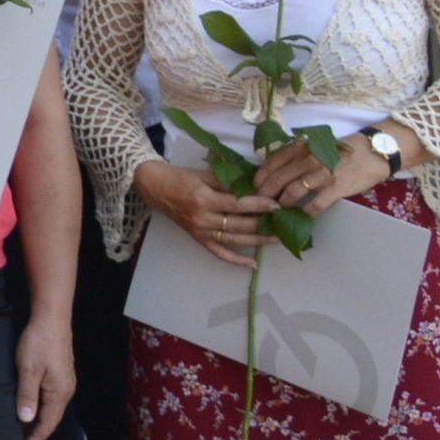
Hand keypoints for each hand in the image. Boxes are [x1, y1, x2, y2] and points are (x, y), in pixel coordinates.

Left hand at [14, 314, 74, 439]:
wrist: (51, 318)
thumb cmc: (38, 342)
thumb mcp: (28, 369)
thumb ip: (26, 395)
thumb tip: (24, 420)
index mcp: (59, 394)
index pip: (46, 425)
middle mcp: (65, 391)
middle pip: (50, 420)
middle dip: (34, 434)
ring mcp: (64, 383)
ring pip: (49, 410)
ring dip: (36, 421)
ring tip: (20, 432)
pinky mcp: (60, 374)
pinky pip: (49, 399)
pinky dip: (38, 409)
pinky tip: (27, 409)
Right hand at [134, 158, 275, 267]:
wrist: (155, 188)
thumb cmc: (180, 177)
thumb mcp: (204, 174)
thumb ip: (228, 183)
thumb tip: (255, 188)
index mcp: (204, 200)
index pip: (237, 205)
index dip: (259, 205)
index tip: (277, 205)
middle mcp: (203, 219)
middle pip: (239, 225)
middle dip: (264, 224)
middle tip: (285, 223)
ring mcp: (200, 232)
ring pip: (234, 240)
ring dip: (258, 242)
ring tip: (278, 240)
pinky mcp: (198, 239)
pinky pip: (219, 253)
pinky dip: (236, 260)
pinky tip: (253, 264)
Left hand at [254, 133, 385, 215]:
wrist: (373, 152)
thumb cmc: (340, 151)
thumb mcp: (313, 146)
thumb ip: (294, 157)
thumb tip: (272, 174)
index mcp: (300, 148)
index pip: (270, 164)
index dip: (258, 180)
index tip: (253, 190)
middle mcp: (308, 159)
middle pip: (276, 180)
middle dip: (264, 195)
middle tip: (259, 206)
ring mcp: (322, 173)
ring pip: (292, 193)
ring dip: (281, 205)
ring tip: (276, 212)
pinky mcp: (337, 187)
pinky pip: (315, 204)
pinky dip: (305, 213)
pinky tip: (301, 216)